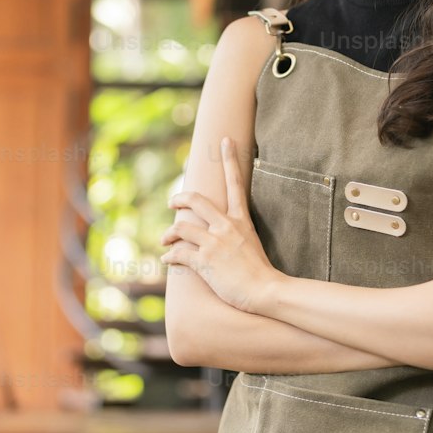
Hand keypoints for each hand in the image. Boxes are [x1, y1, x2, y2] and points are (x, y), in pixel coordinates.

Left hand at [160, 137, 278, 311]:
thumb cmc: (261, 273)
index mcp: (240, 220)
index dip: (229, 159)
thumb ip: (236, 234)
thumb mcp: (251, 244)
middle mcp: (227, 226)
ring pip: (181, 227)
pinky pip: (179, 253)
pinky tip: (166, 260)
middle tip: (171, 203)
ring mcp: (215, 243)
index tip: (225, 141)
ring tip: (164, 241)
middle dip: (179, 198)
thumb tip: (221, 235)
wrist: (267, 291)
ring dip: (168, 234)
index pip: (235, 183)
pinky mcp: (205, 261)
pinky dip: (169, 256)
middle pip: (195, 200)